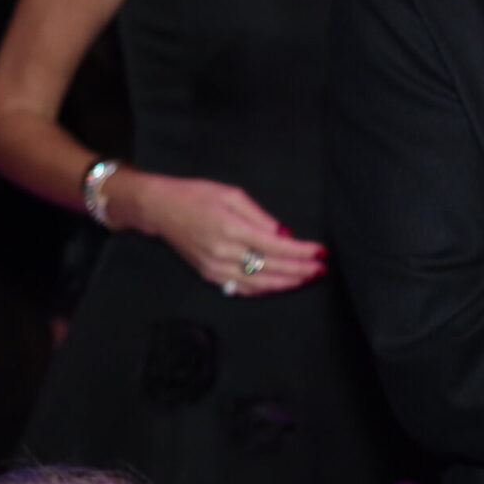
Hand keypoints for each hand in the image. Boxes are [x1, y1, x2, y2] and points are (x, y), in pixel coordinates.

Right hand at [109, 170, 325, 296]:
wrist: (161, 209)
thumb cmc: (197, 195)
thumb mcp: (232, 195)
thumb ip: (260, 217)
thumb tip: (284, 235)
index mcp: (231, 230)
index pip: (275, 247)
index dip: (301, 253)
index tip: (321, 252)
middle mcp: (223, 254)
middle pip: (270, 269)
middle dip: (300, 271)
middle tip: (322, 269)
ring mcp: (215, 269)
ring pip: (258, 284)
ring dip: (286, 283)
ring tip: (308, 279)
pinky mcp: (209, 275)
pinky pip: (242, 288)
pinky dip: (264, 289)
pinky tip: (281, 285)